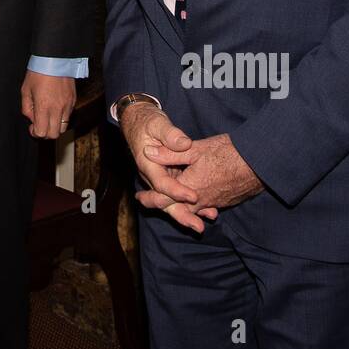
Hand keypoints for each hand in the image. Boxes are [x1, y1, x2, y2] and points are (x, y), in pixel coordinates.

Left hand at [20, 72, 75, 139]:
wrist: (55, 59)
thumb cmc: (38, 73)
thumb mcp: (25, 90)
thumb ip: (27, 108)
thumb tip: (32, 118)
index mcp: (43, 106)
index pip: (41, 132)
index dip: (35, 133)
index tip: (32, 127)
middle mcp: (57, 109)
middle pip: (54, 135)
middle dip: (45, 133)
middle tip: (39, 125)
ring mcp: (67, 105)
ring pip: (62, 128)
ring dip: (54, 127)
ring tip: (48, 117)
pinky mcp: (73, 101)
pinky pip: (68, 116)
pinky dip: (61, 117)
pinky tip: (54, 108)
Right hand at [119, 102, 217, 232]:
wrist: (139, 122)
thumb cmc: (148, 122)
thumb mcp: (158, 123)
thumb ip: (170, 134)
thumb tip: (184, 143)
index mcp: (147, 164)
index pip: (162, 183)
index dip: (177, 191)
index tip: (194, 196)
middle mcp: (153, 176)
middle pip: (166, 200)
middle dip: (182, 214)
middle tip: (198, 226)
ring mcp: (161, 179)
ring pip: (173, 200)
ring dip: (190, 211)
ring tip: (209, 218)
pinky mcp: (169, 177)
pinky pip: (179, 194)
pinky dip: (192, 203)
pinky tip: (209, 208)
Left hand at [137, 132, 262, 220]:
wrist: (260, 162)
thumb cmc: (228, 152)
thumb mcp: (195, 148)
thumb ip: (170, 153)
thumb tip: (147, 152)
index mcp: (190, 188)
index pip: (164, 199)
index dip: (150, 198)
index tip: (139, 197)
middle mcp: (201, 200)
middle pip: (176, 208)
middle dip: (162, 204)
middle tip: (147, 201)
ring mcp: (214, 203)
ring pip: (191, 209)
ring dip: (178, 206)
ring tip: (169, 201)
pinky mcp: (225, 201)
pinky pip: (205, 207)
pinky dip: (195, 205)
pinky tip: (194, 199)